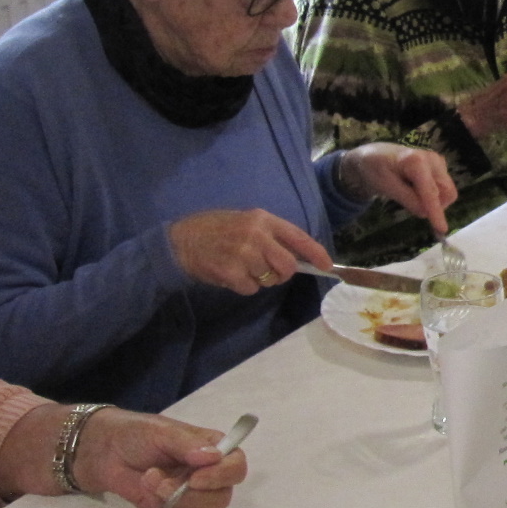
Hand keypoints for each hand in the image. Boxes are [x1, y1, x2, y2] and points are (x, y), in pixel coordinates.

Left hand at [0, 405, 249, 507]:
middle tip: (166, 485)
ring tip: (150, 481)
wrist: (98, 452)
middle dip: (196, 495)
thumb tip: (213, 458)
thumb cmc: (133, 434)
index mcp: (213, 449)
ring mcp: (189, 493)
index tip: (195, 478)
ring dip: (176, 500)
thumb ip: (187, 444)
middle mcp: (207, 473)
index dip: (222, 476)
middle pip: (223, 495)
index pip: (236, 466)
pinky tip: (146, 493)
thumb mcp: (162, 432)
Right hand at [168, 209, 331, 294]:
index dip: (315, 252)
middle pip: (287, 265)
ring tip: (240, 267)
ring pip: (269, 279)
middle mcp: (256, 235)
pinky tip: (230, 274)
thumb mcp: (245, 221)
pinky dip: (243, 286)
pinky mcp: (231, 272)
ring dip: (259, 279)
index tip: (327, 265)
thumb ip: (269, 235)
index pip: (298, 237)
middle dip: (283, 273)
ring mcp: (243, 254)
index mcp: (262, 219)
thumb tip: (296, 255)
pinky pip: (251, 288)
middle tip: (270, 272)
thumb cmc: (214, 229)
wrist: (179, 241)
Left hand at [339, 143, 457, 237]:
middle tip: (414, 208)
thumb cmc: (376, 169)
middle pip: (447, 192)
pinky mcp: (440, 167)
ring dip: (434, 201)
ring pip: (447, 191)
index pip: (431, 192)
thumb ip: (407, 199)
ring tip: (410, 195)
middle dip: (436, 206)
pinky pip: (443, 188)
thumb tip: (425, 213)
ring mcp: (438, 162)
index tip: (442, 230)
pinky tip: (415, 190)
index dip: (436, 212)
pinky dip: (433, 196)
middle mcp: (433, 159)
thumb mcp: (385, 186)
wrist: (373, 156)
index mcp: (418, 162)